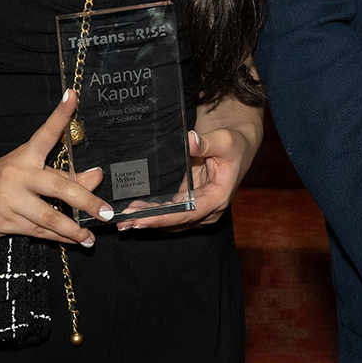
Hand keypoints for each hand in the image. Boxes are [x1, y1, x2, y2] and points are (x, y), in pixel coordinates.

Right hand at [0, 91, 110, 245]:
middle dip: (86, 200)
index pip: (45, 133)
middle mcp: (18, 175)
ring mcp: (10, 200)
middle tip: (107, 211)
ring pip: (49, 216)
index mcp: (25, 156)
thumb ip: (64, 174)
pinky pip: (38, 232)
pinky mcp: (4, 221)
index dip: (60, 115)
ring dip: (73, 228)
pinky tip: (72, 240)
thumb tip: (96, 176)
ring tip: (91, 236)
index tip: (72, 96)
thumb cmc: (1, 180)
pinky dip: (58, 237)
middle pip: (58, 187)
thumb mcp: (29, 169)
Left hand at [117, 125, 256, 229]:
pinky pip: (170, 213)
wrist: (238, 148)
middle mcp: (209, 209)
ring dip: (149, 220)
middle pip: (177, 222)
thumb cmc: (233, 144)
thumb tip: (189, 140)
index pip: (189, 213)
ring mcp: (199, 209)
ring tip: (124, 219)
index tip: (142, 219)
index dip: (164, 218)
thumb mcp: (224, 141)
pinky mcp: (190, 203)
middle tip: (125, 221)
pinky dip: (153, 214)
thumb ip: (206, 143)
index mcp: (218, 197)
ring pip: (171, 221)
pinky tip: (135, 211)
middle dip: (150, 222)